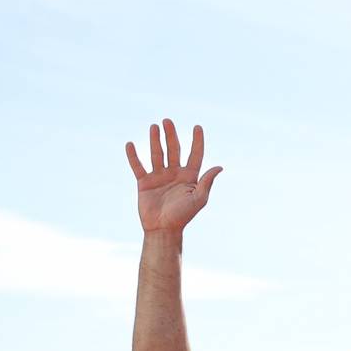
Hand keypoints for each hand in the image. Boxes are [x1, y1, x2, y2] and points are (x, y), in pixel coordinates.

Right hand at [127, 119, 222, 236]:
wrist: (163, 229)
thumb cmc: (183, 216)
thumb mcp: (199, 199)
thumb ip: (207, 182)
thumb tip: (219, 167)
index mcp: (189, 176)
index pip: (194, 154)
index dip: (197, 141)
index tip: (197, 127)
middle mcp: (174, 173)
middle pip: (173, 149)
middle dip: (171, 135)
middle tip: (167, 120)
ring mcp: (159, 176)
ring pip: (157, 154)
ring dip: (154, 140)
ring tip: (154, 126)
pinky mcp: (144, 182)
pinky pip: (138, 166)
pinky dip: (133, 156)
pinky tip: (130, 144)